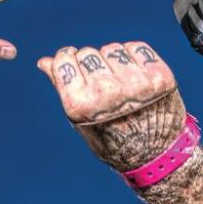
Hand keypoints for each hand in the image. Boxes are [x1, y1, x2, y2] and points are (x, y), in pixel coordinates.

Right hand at [37, 41, 185, 170]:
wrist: (155, 155)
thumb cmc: (113, 141)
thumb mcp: (81, 121)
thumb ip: (62, 88)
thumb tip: (44, 62)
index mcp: (83, 105)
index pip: (64, 60)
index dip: (67, 61)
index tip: (73, 67)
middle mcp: (108, 92)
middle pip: (87, 53)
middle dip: (91, 65)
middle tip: (102, 86)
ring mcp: (136, 82)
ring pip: (111, 48)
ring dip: (113, 60)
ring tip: (120, 84)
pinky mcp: (158, 75)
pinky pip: (136, 48)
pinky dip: (133, 57)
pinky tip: (135, 77)